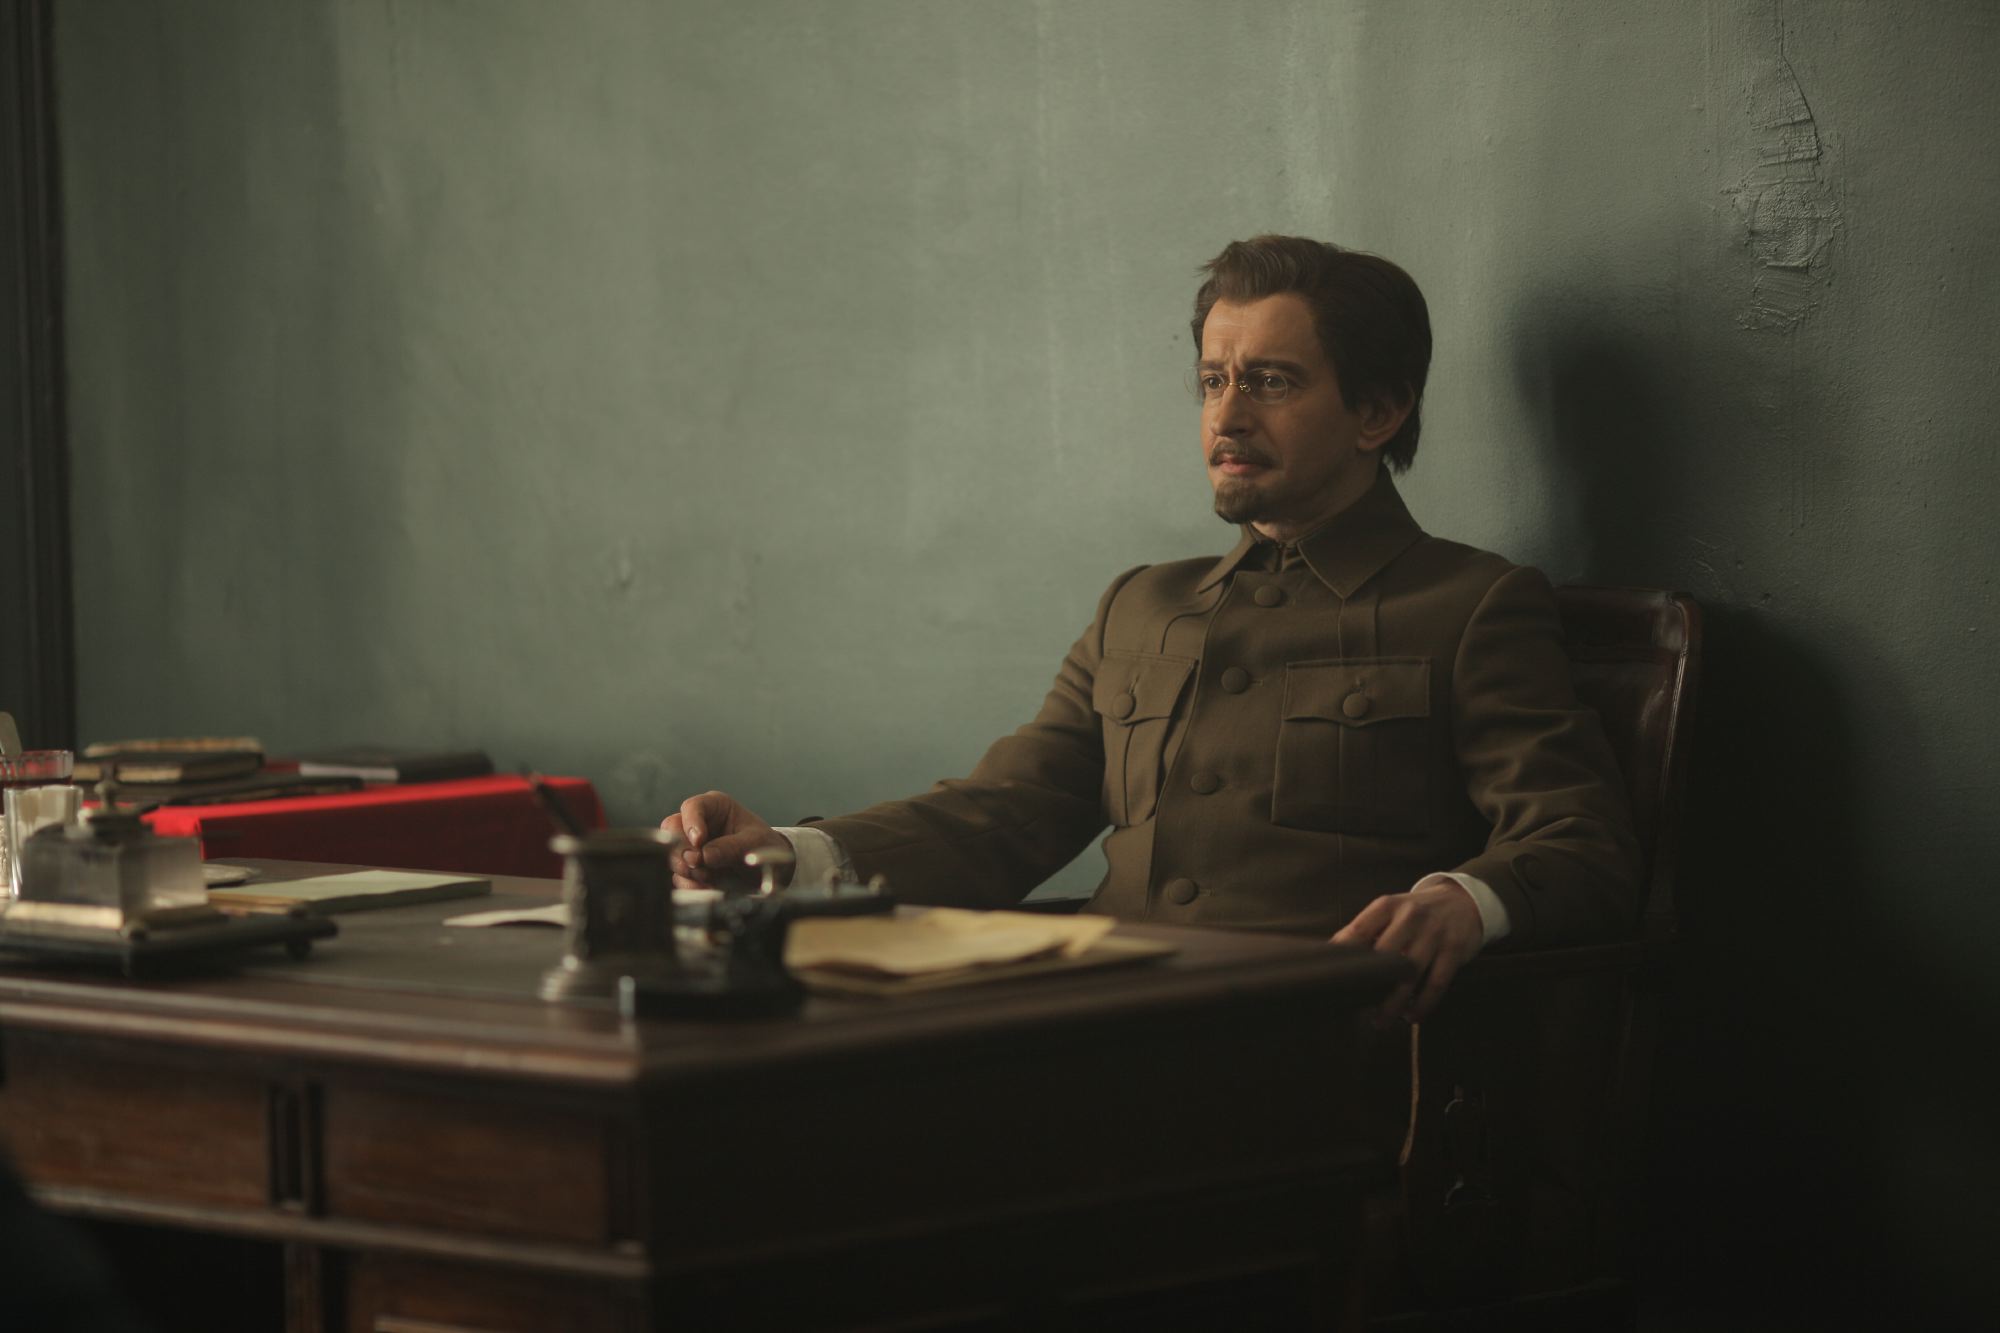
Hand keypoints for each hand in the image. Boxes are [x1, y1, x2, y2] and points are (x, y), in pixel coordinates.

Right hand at [660, 791, 787, 893]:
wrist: (772, 870)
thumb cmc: (764, 846)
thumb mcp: (754, 842)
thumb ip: (730, 847)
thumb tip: (704, 856)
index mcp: (715, 807)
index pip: (692, 807)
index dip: (691, 823)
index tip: (698, 841)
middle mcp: (698, 824)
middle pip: (672, 831)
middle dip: (684, 850)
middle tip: (699, 863)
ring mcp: (692, 847)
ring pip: (672, 855)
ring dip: (688, 870)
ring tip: (710, 876)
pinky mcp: (691, 868)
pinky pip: (679, 876)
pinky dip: (690, 885)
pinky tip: (707, 887)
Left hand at [1330, 879, 1483, 1024]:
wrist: (1462, 900)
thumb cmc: (1415, 913)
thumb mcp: (1391, 911)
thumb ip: (1367, 931)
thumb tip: (1335, 955)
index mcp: (1387, 906)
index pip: (1359, 931)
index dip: (1344, 956)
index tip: (1332, 978)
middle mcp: (1410, 917)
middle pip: (1384, 956)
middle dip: (1369, 986)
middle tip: (1357, 1008)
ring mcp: (1434, 933)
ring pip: (1410, 975)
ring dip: (1394, 1003)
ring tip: (1380, 1021)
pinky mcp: (1454, 949)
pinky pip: (1437, 983)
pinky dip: (1423, 1004)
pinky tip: (1411, 1016)